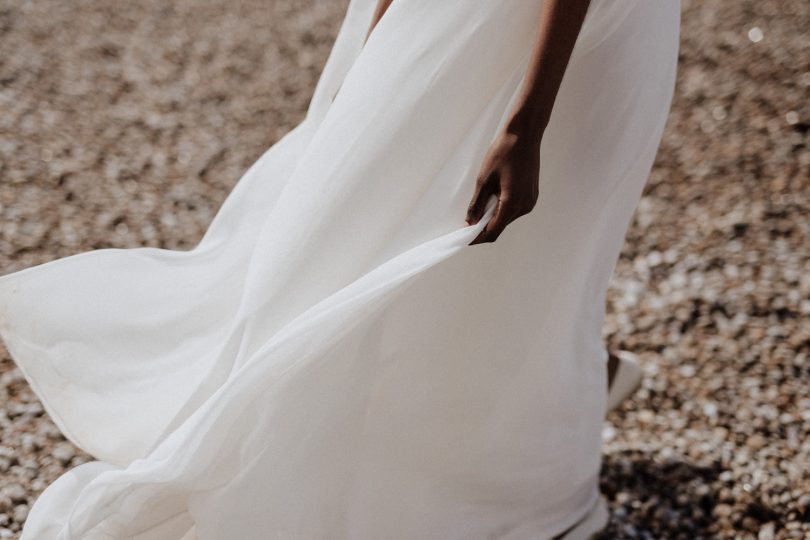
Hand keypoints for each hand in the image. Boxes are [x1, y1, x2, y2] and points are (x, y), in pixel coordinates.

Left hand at [465, 130, 539, 244]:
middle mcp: (525, 206)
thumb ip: (477, 204)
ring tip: (480, 206)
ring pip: (507, 217)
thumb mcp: (484, 180)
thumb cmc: (503, 153)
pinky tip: (493, 197)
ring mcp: (530, 201)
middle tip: (467, 221)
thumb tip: (470, 222)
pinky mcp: (531, 195)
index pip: (493, 232)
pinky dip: (502, 208)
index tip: (465, 238)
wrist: (524, 135)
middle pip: (500, 226)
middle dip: (484, 226)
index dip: (477, 238)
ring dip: (493, 216)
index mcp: (513, 204)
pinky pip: (515, 208)